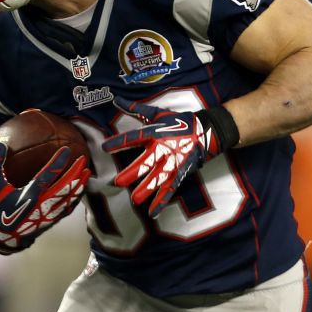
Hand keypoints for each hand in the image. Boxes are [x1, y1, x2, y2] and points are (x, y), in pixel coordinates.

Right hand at [0, 144, 89, 253]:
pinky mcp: (51, 221)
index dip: (57, 163)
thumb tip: (0, 144)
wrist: (2, 237)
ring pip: (69, 199)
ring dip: (79, 185)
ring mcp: (49, 214)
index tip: (66, 150)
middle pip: (64, 187)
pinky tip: (81, 190)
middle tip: (83, 158)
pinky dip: (76, 198)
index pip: (47, 177)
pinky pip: (68, 208)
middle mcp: (42, 205)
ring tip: (88, 172)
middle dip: (75, 173)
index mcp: (29, 196)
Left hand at [100, 101, 236, 218]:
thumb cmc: (178, 122)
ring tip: (135, 199)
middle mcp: (164, 148)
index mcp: (156, 132)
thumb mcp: (157, 113)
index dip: (120, 142)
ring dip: (147, 189)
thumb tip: (116, 100)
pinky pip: (171, 188)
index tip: (105, 147)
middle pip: (147, 161)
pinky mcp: (181, 172)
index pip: (135, 137)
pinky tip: (153, 212)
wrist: (206, 131)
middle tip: (118, 182)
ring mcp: (173, 162)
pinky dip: (162, 201)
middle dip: (133, 172)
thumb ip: (135, 109)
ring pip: (159, 177)